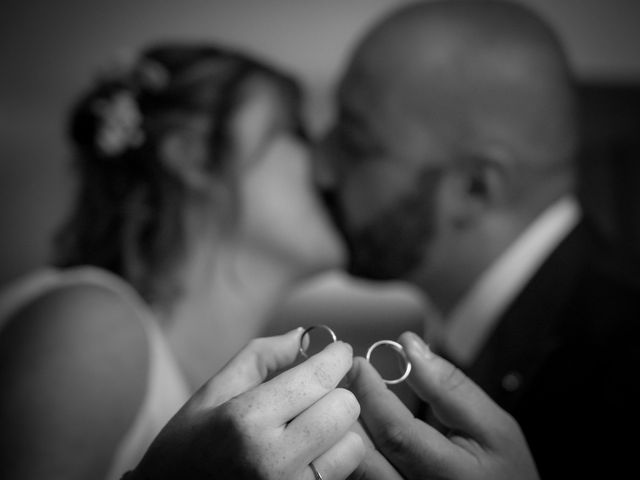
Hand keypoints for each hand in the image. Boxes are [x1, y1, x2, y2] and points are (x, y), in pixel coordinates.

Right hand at [130, 328, 364, 479]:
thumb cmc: (188, 446)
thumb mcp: (211, 392)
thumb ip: (259, 357)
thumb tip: (301, 336)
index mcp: (246, 419)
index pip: (318, 378)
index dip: (337, 357)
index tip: (338, 352)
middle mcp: (272, 459)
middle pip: (344, 408)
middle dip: (335, 392)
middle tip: (317, 392)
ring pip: (352, 443)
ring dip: (338, 429)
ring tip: (310, 427)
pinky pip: (343, 472)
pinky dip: (333, 456)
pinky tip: (308, 452)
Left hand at [347, 331, 538, 479]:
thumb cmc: (506, 472)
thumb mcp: (495, 426)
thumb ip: (450, 387)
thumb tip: (409, 346)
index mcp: (449, 475)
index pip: (395, 433)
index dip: (371, 393)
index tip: (359, 364)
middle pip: (364, 455)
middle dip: (348, 411)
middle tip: (342, 378)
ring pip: (355, 469)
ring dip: (345, 430)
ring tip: (343, 398)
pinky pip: (359, 477)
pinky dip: (352, 449)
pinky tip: (352, 426)